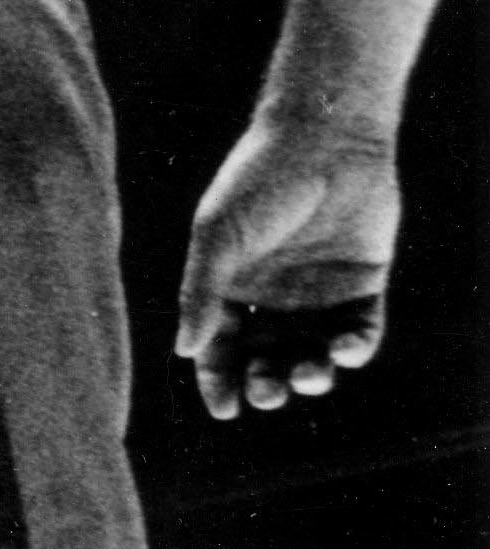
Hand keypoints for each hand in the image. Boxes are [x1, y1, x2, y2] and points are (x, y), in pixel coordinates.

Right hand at [174, 112, 398, 419]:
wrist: (326, 138)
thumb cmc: (258, 181)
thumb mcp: (217, 237)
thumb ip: (200, 293)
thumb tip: (185, 351)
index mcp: (229, 289)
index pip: (219, 349)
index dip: (218, 383)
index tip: (226, 410)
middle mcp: (272, 298)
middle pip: (265, 360)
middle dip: (265, 385)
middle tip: (268, 390)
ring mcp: (319, 294)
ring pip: (312, 354)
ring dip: (310, 376)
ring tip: (309, 374)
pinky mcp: (364, 286)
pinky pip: (360, 332)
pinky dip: (354, 350)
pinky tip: (344, 349)